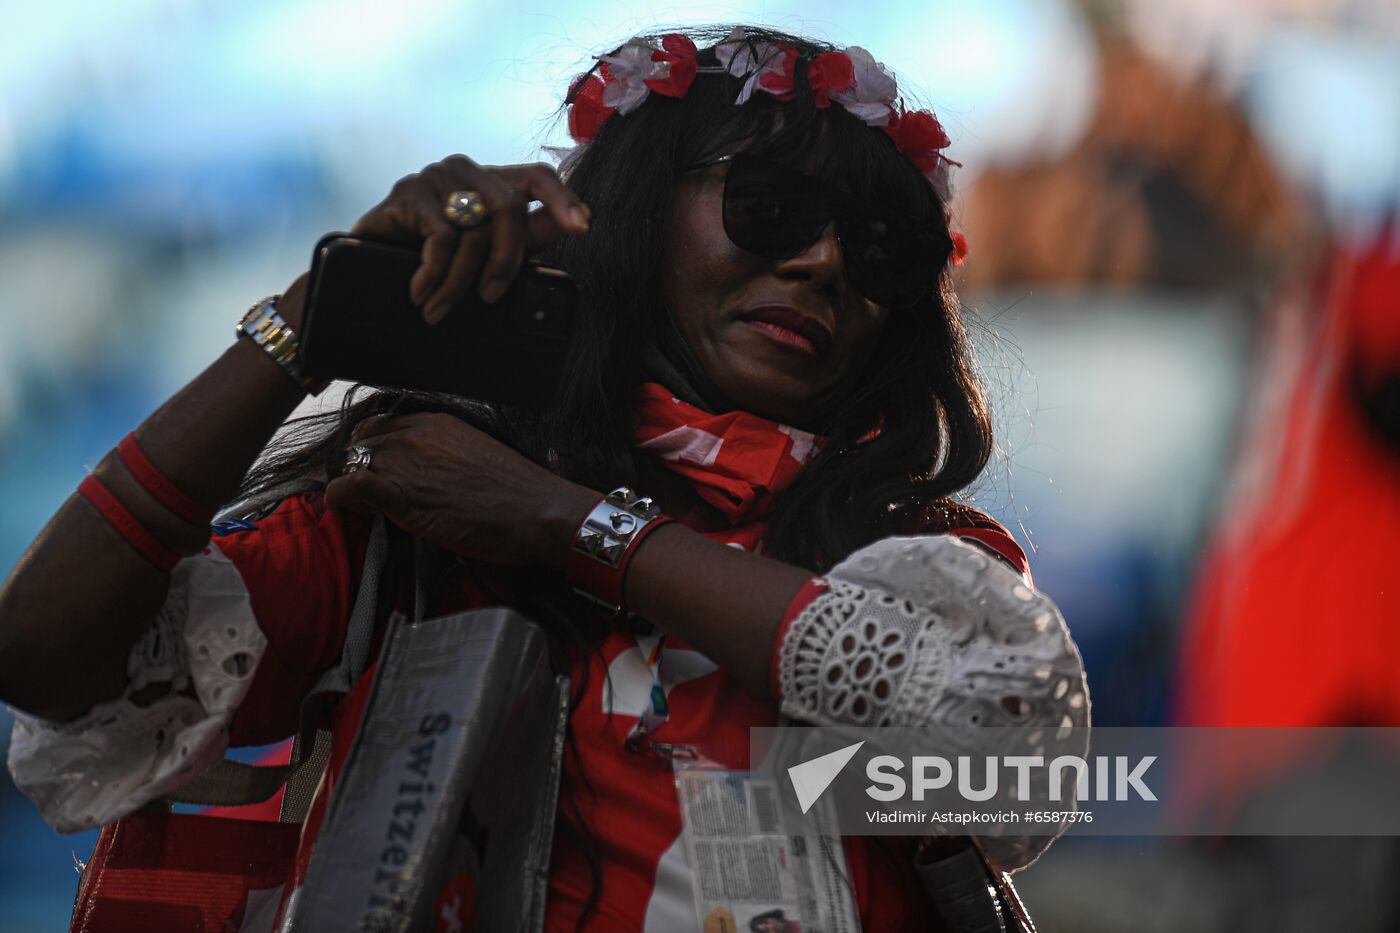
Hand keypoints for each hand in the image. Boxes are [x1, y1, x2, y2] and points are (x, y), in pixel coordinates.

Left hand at [323, 412, 599, 568]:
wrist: (535, 511)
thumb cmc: (517, 492)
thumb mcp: (479, 456)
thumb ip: (447, 457)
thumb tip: (435, 474)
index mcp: (436, 423)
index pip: (385, 426)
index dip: (375, 449)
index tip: (378, 468)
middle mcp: (414, 436)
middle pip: (363, 443)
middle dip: (357, 464)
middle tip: (365, 492)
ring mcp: (404, 462)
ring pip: (350, 463)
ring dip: (349, 483)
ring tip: (360, 506)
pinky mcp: (397, 493)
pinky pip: (347, 487)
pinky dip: (338, 498)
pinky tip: (344, 508)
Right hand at [349, 155, 590, 321]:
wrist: (363, 266)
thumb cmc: (429, 258)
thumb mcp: (484, 252)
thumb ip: (526, 238)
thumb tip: (571, 227)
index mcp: (492, 181)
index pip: (538, 177)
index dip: (563, 199)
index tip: (582, 228)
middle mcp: (467, 170)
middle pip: (510, 207)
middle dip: (505, 260)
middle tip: (490, 296)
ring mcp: (436, 176)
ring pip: (473, 228)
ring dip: (460, 281)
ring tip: (442, 310)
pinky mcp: (407, 191)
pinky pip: (440, 236)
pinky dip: (434, 273)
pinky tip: (422, 293)